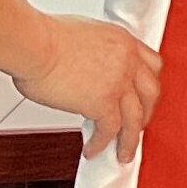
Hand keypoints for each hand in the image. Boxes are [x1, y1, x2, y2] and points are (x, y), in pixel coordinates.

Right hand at [11, 16, 162, 163]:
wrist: (35, 45)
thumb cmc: (44, 37)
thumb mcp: (85, 34)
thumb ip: (96, 53)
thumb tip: (87, 70)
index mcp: (123, 41)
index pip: (151, 64)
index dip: (148, 83)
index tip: (142, 94)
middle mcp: (127, 60)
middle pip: (151, 92)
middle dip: (146, 112)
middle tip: (137, 125)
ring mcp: (118, 82)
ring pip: (135, 118)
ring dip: (130, 139)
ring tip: (123, 153)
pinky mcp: (103, 102)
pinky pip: (109, 131)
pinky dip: (101, 143)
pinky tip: (92, 150)